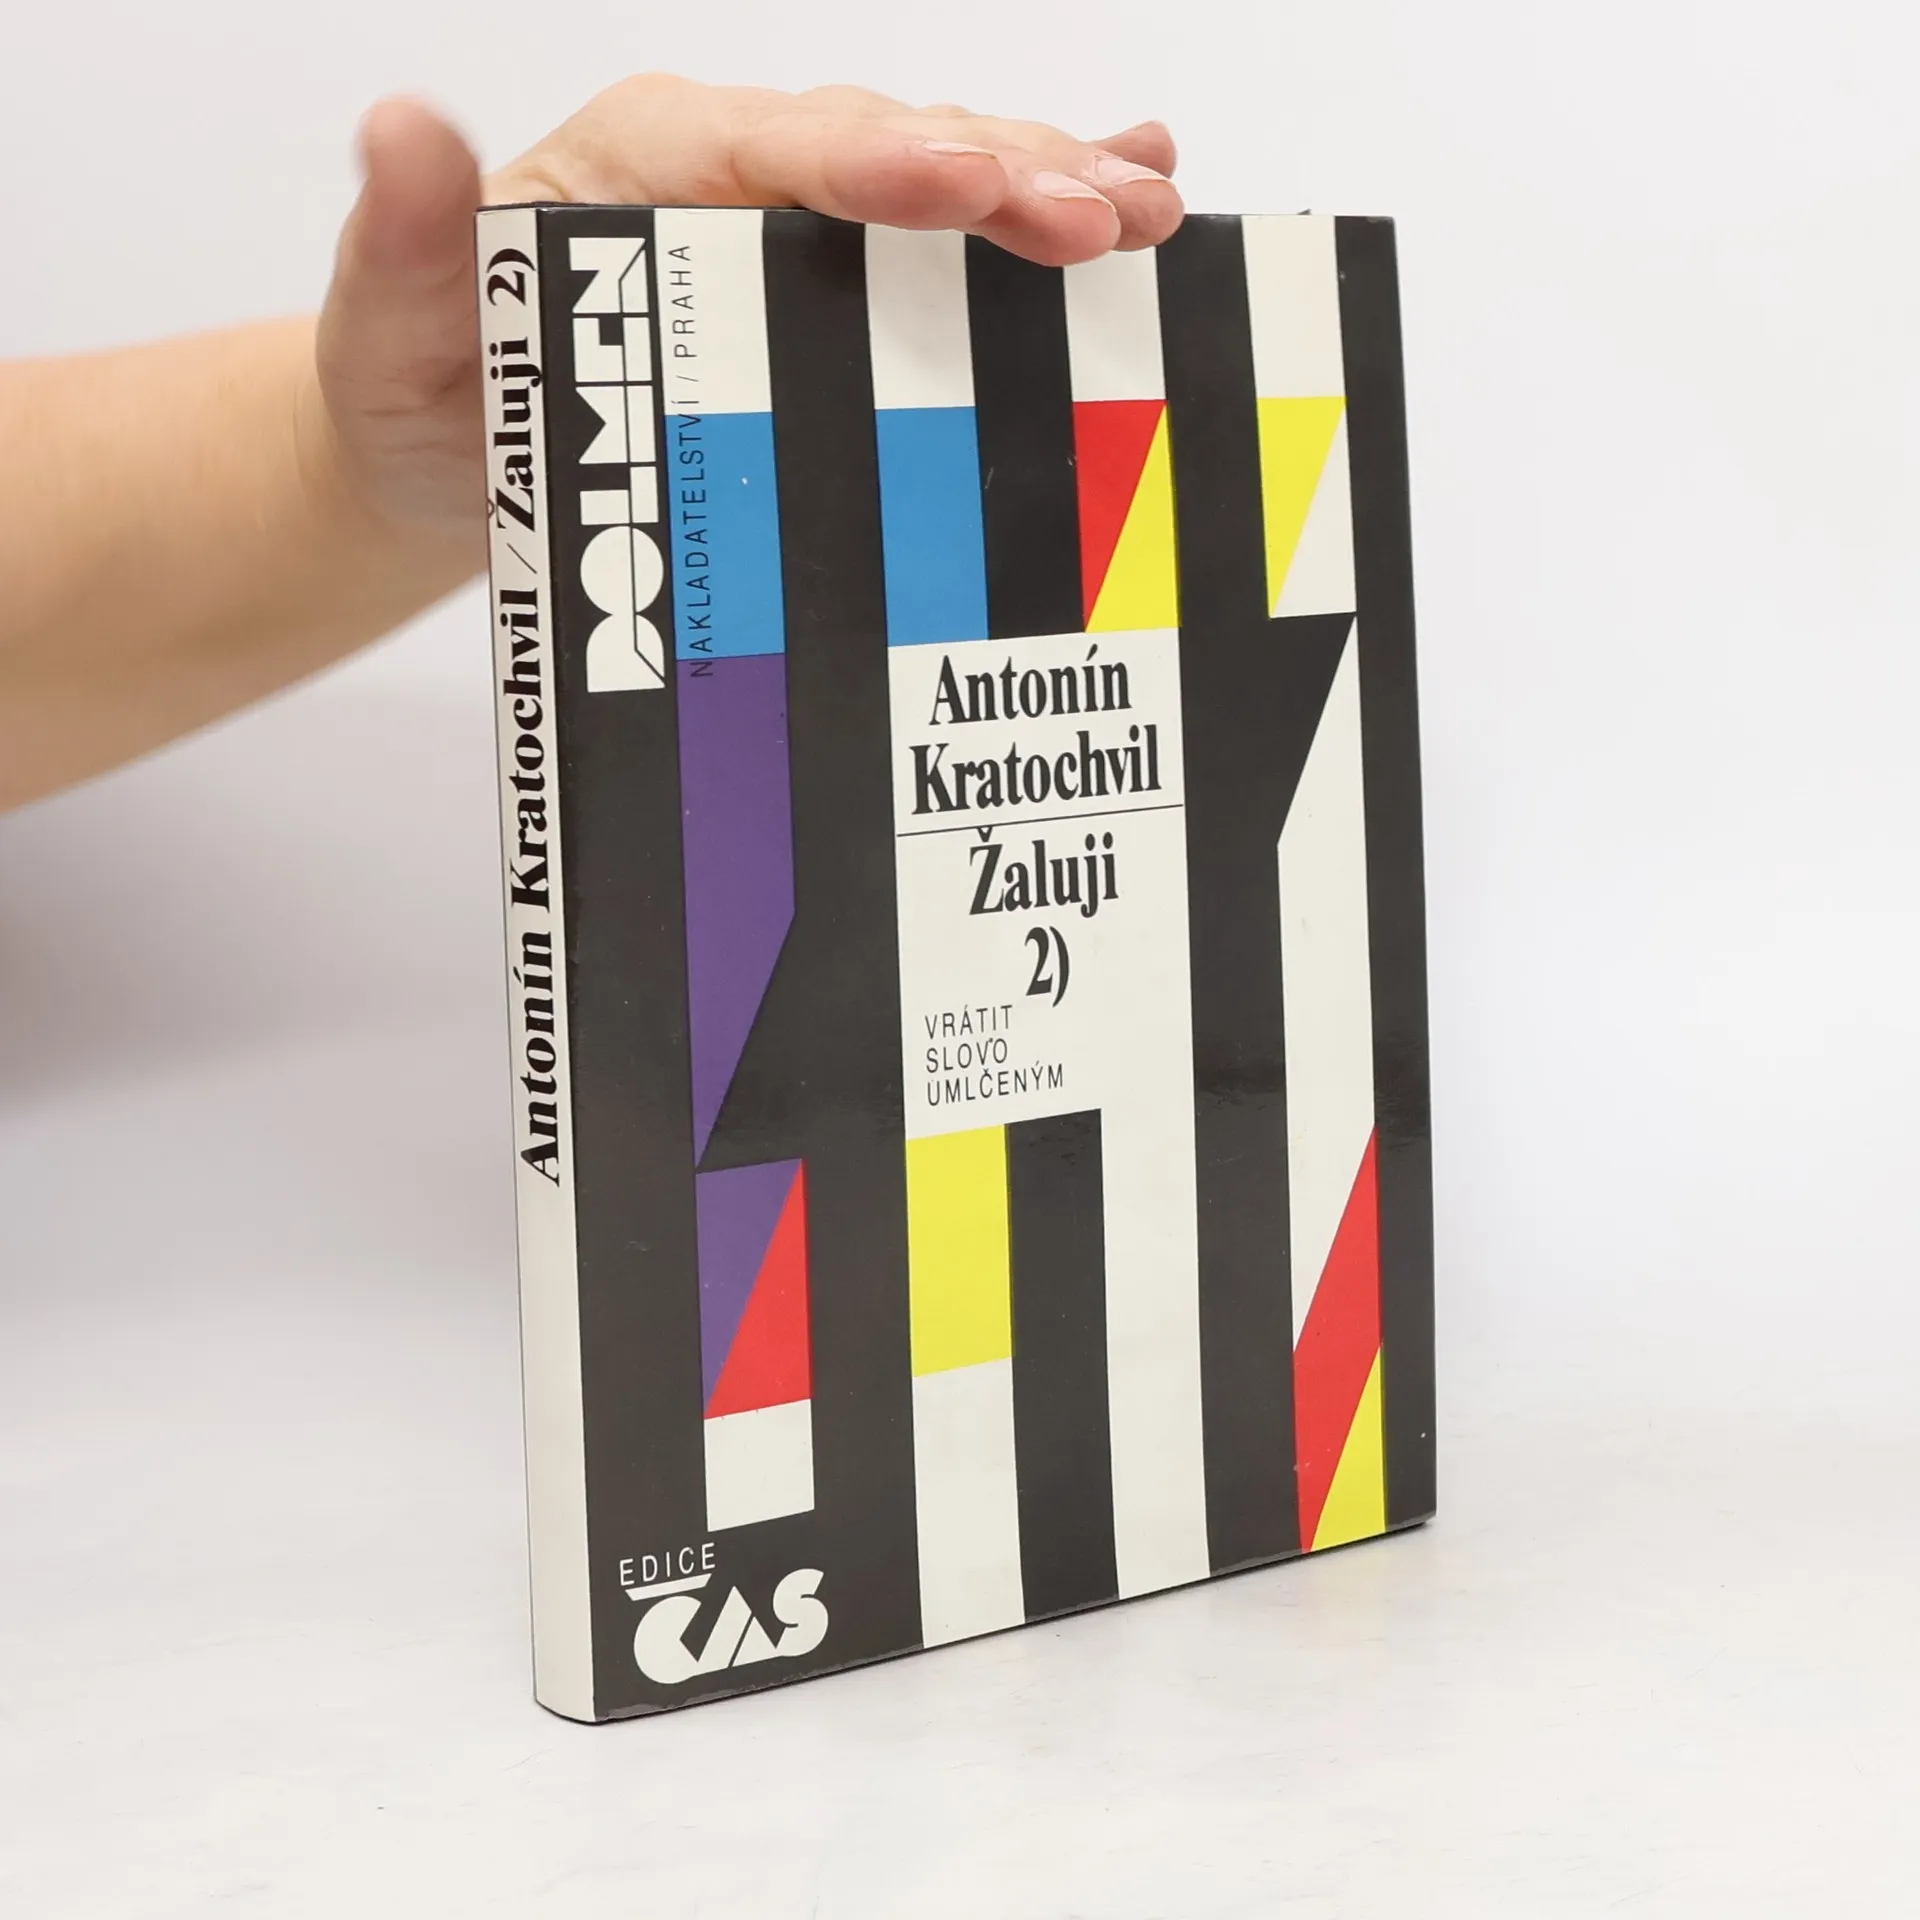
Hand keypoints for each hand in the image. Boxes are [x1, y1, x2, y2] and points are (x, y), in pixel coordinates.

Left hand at [312, 77, 1181, 543]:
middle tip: (1115, 217)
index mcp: (635, 163)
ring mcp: (775, 218)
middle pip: (885, 148)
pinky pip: (930, 230)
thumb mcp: (386, 333)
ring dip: (1045, 184)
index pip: (778, 146)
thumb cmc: (422, 394)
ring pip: (930, 176)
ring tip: (1150, 207)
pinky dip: (1022, 205)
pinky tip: (1118, 190)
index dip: (886, 162)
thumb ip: (398, 246)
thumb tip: (402, 131)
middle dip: (1008, 174)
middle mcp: (721, 168)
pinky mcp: (810, 273)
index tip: (978, 182)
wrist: (442, 446)